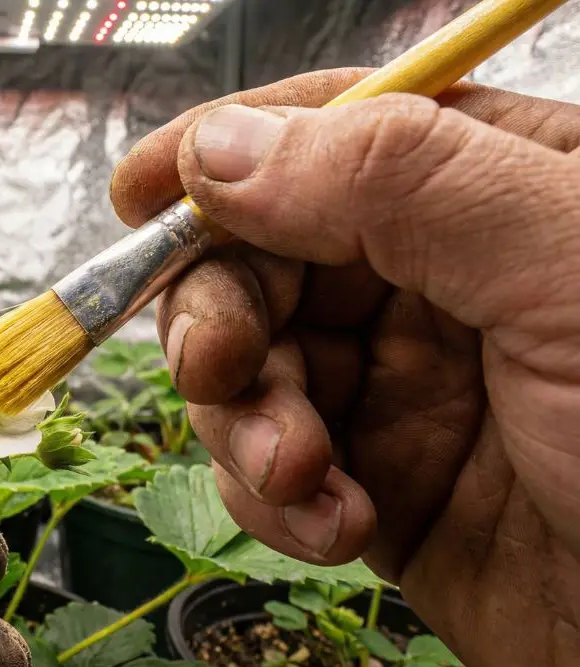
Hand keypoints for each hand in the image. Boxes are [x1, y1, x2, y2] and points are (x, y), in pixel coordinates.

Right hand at [110, 68, 579, 666]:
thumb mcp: (567, 272)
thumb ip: (399, 184)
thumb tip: (224, 147)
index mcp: (496, 188)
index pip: (330, 132)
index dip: (223, 153)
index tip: (139, 194)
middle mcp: (438, 279)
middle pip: (263, 257)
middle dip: (225, 316)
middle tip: (222, 369)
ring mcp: (402, 384)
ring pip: (251, 368)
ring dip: (247, 423)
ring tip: (301, 475)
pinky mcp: (378, 481)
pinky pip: (270, 467)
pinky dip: (273, 498)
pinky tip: (331, 524)